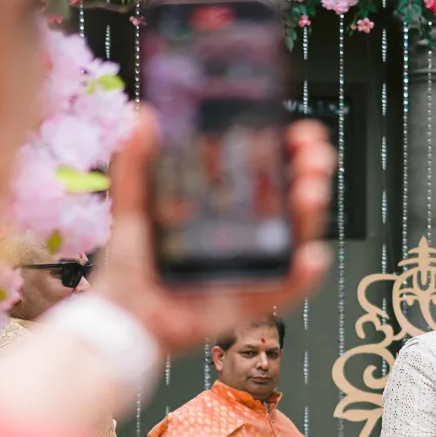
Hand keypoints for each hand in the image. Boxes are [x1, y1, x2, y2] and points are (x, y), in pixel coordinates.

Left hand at [90, 108, 333, 357]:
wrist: (122, 319)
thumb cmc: (129, 268)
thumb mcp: (133, 206)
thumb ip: (136, 164)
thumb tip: (142, 117)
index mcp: (223, 207)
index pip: (267, 171)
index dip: (288, 149)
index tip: (298, 131)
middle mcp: (244, 234)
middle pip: (291, 198)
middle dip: (310, 172)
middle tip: (313, 156)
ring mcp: (253, 266)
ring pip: (298, 236)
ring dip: (313, 212)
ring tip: (311, 192)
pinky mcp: (253, 301)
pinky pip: (289, 288)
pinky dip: (307, 274)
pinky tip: (312, 256)